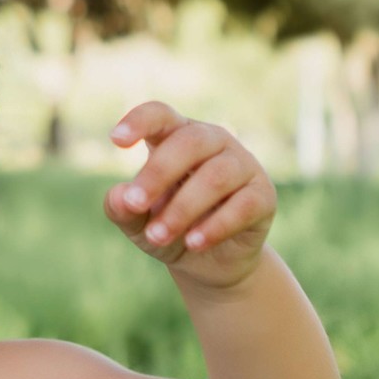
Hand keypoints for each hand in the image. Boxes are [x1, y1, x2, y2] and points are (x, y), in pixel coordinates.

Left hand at [103, 101, 276, 292]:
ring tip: (158, 236)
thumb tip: (119, 198)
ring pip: (216, 176)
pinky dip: (215, 226)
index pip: (161, 115)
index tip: (115, 140)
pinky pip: (242, 205)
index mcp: (176, 136)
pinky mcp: (263, 195)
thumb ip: (124, 210)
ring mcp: (242, 165)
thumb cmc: (169, 229)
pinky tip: (193, 244)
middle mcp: (213, 141)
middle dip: (158, 173)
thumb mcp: (139, 224)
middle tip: (135, 204)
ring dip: (183, 208)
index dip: (140, 121)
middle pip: (189, 141)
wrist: (209, 263)